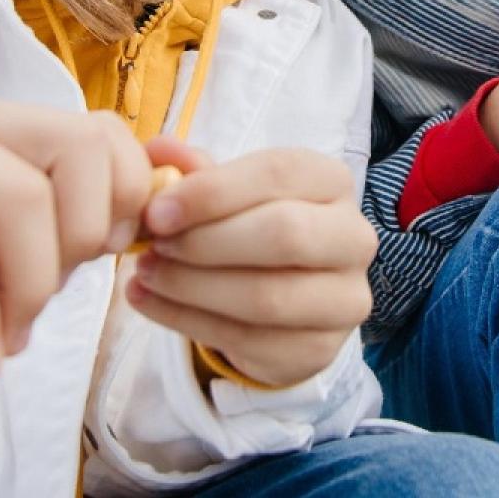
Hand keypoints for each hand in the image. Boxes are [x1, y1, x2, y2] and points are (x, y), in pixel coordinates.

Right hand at [0, 93, 154, 393]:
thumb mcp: (16, 258)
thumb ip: (77, 226)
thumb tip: (161, 202)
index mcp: (5, 123)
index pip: (104, 133)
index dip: (125, 203)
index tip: (103, 264)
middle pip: (77, 151)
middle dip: (81, 243)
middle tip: (42, 307)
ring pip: (21, 197)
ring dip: (27, 288)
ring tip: (5, 338)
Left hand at [126, 145, 376, 388]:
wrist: (281, 299)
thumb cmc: (249, 226)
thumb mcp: (226, 191)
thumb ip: (193, 170)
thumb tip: (158, 150)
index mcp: (332, 181)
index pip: (279, 174)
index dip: (212, 192)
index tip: (156, 211)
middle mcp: (353, 237)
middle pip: (284, 234)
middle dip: (205, 242)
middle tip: (153, 246)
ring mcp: (344, 298)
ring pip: (266, 297)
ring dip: (191, 286)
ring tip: (144, 274)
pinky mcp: (320, 348)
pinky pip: (248, 339)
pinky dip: (186, 322)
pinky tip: (149, 302)